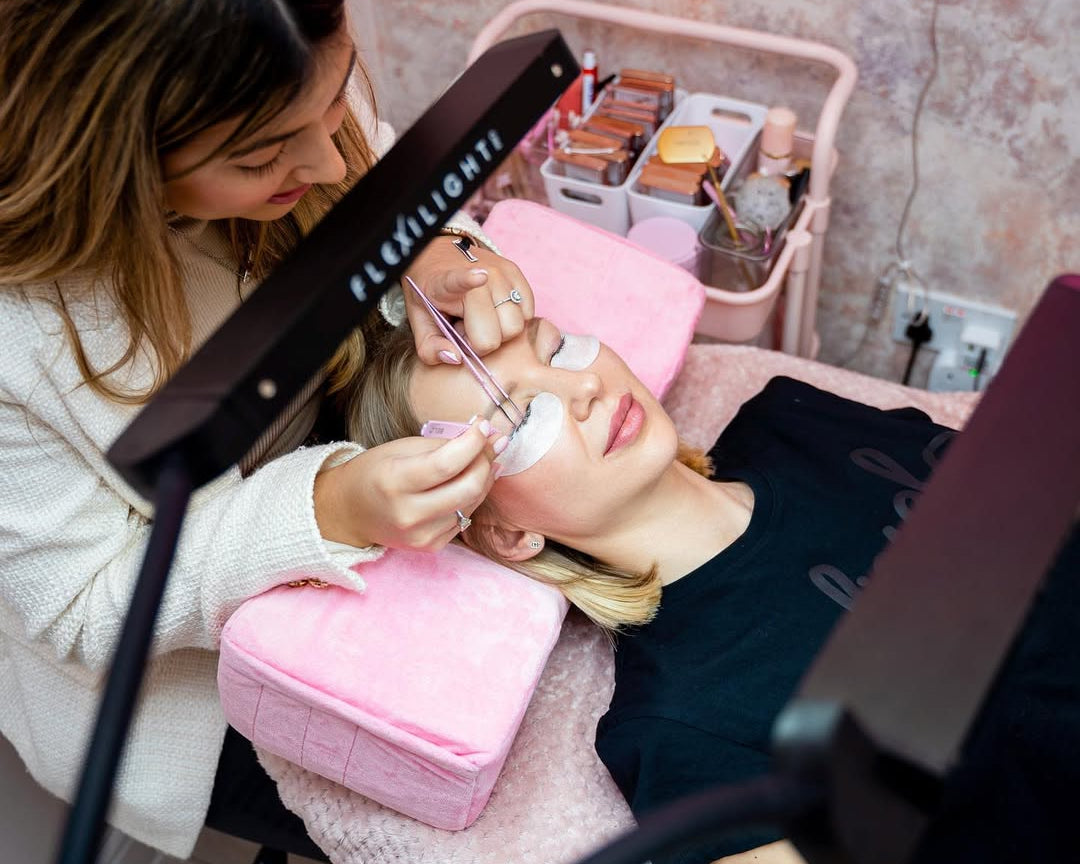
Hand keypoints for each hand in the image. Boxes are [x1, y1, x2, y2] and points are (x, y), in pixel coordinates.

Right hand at [313, 418, 501, 551]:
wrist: (351, 512)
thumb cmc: (375, 472)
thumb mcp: (400, 448)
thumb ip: (442, 444)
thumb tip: (486, 437)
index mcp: (394, 481)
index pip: (446, 463)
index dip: (473, 443)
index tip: (483, 426)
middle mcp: (408, 513)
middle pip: (468, 487)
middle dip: (486, 461)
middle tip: (491, 444)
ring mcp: (420, 534)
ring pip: (472, 503)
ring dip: (483, 478)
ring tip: (482, 460)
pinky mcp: (430, 546)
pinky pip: (465, 518)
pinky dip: (471, 498)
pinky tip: (465, 484)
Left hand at [402, 235, 535, 364]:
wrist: (438, 258)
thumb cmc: (430, 297)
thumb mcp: (419, 325)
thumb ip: (430, 349)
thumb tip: (457, 358)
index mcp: (448, 283)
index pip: (461, 281)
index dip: (470, 280)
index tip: (480, 277)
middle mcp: (483, 274)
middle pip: (502, 332)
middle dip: (485, 341)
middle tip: (466, 329)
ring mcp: (504, 274)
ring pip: (518, 325)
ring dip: (499, 331)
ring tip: (479, 319)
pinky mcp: (517, 273)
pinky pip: (529, 314)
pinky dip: (513, 320)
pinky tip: (494, 312)